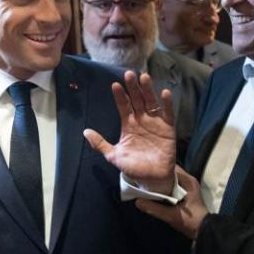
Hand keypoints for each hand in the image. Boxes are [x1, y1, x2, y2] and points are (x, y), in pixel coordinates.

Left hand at [84, 70, 175, 193]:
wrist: (151, 179)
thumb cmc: (133, 167)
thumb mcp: (113, 155)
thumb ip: (100, 144)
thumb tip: (85, 132)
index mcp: (128, 124)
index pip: (123, 106)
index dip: (119, 96)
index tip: (114, 85)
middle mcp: (141, 120)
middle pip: (137, 100)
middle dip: (133, 87)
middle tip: (129, 73)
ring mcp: (155, 122)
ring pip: (151, 102)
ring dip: (148, 90)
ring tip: (144, 78)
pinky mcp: (168, 128)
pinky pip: (168, 114)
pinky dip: (167, 104)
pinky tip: (165, 93)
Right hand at [135, 167, 206, 239]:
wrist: (204, 231)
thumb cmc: (191, 222)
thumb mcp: (171, 216)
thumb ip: (154, 209)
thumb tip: (137, 202)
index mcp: (188, 182)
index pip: (171, 167)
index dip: (159, 167)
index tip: (146, 169)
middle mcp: (189, 181)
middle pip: (170, 172)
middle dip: (158, 173)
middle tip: (144, 175)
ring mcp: (188, 187)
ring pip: (171, 178)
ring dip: (161, 180)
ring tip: (146, 181)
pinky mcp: (186, 193)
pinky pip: (173, 185)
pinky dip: (164, 186)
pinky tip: (154, 190)